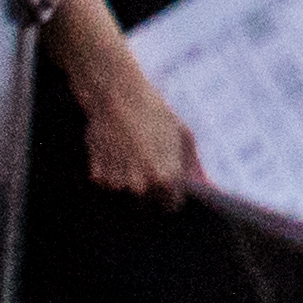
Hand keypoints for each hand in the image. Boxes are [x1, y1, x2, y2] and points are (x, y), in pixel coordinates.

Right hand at [61, 22, 208, 205]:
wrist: (117, 95)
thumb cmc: (155, 113)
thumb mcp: (182, 134)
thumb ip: (192, 165)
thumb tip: (204, 186)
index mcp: (166, 178)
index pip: (170, 207)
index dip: (170, 196)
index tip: (169, 186)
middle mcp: (140, 185)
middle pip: (146, 204)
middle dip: (149, 190)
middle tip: (146, 161)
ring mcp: (117, 182)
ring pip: (125, 192)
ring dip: (127, 179)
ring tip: (131, 151)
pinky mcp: (97, 176)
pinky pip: (107, 182)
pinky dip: (109, 171)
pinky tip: (115, 150)